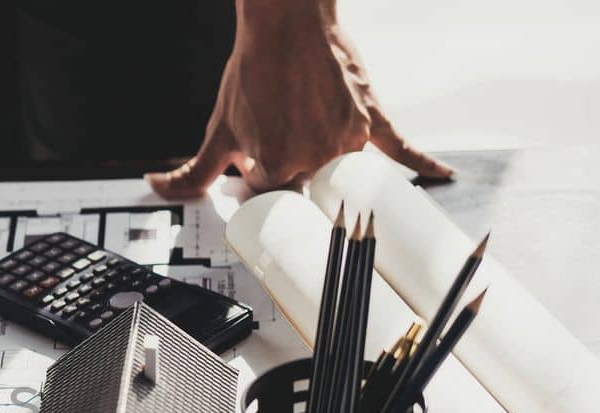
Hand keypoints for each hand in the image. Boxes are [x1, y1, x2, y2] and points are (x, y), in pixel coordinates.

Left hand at [146, 3, 451, 197]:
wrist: (287, 23)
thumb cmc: (253, 73)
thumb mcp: (218, 129)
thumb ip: (191, 171)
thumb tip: (158, 187)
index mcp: (278, 167)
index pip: (271, 202)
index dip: (257, 187)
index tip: (252, 171)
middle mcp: (318, 160)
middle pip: (306, 190)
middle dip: (289, 177)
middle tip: (278, 144)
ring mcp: (349, 141)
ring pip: (341, 172)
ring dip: (325, 164)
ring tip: (307, 130)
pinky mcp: (372, 120)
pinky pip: (400, 147)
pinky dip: (420, 162)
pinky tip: (441, 175)